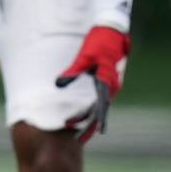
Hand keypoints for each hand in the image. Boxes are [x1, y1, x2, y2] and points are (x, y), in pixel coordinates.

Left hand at [56, 25, 129, 143]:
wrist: (112, 30)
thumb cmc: (98, 42)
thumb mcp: (84, 56)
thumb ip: (73, 72)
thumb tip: (58, 85)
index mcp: (107, 82)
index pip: (98, 108)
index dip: (88, 120)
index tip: (78, 131)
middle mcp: (111, 86)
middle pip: (100, 111)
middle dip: (90, 125)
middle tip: (79, 141)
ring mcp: (111, 84)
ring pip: (101, 106)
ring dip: (92, 119)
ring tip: (82, 134)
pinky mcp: (108, 80)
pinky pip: (101, 99)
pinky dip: (94, 109)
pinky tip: (86, 116)